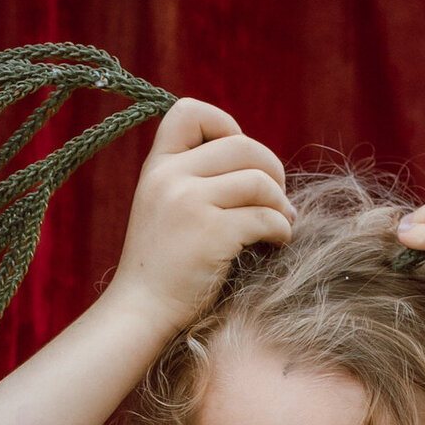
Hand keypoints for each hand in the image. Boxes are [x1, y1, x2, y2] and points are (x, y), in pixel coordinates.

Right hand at [101, 97, 294, 334]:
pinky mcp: (211, 234)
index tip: (240, 162)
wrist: (142, 312)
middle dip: (272, 169)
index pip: (190, 111)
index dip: (225, 125)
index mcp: (157, 166)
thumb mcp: (163, 208)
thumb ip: (193, 179)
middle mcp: (169, 176)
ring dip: (281, 204)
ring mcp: (189, 203)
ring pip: (259, 181)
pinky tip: (278, 242)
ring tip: (282, 223)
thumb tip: (258, 164)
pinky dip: (281, 229)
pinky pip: (265, 217)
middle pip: (241, 145)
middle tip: (278, 199)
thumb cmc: (162, 268)